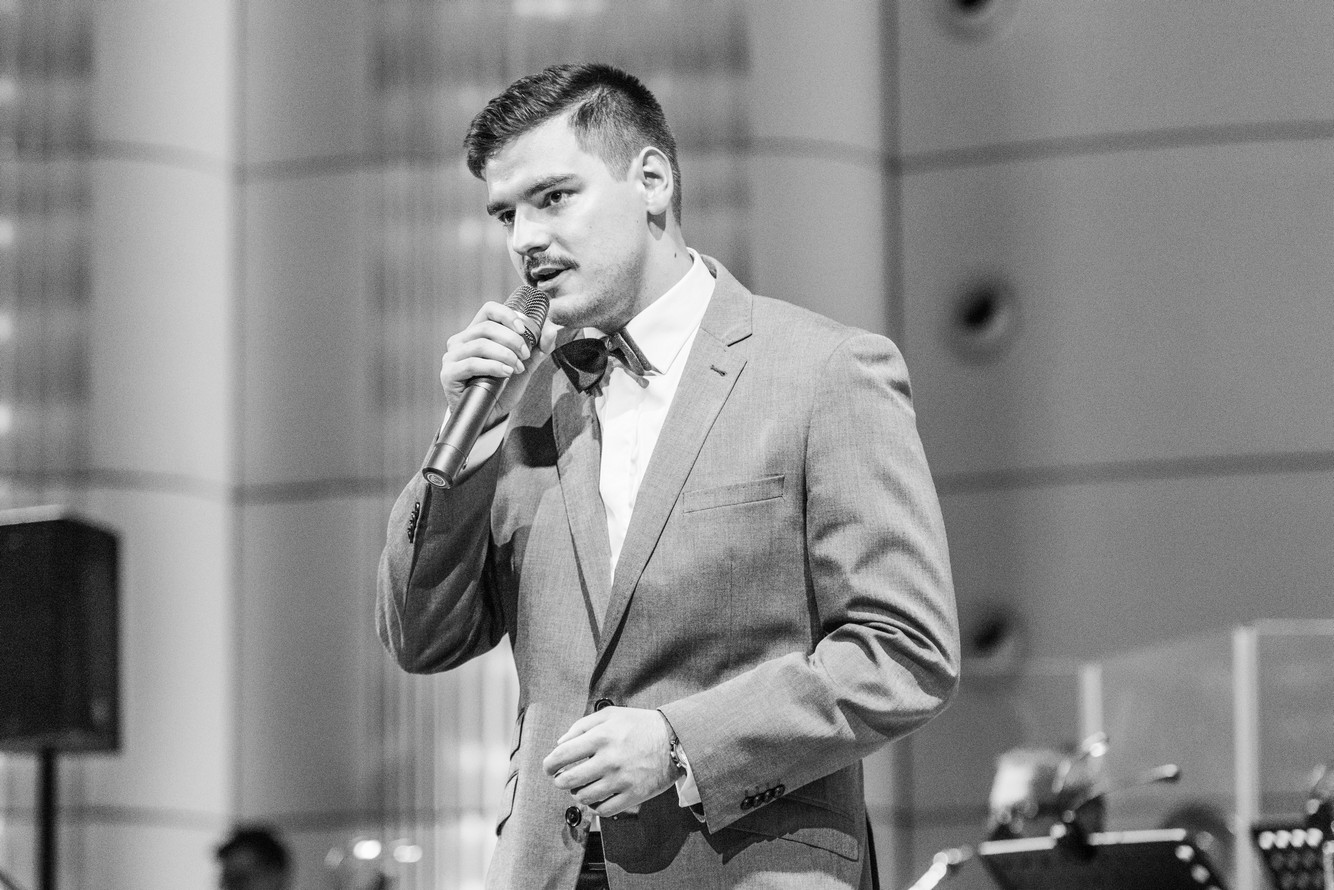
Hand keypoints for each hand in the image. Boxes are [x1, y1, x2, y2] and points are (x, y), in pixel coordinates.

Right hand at [439, 300, 556, 417]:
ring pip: (480, 344)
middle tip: (525, 355)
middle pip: (487, 327)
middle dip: (512, 340)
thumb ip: (538, 349)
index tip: (524, 329)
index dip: (507, 315)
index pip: (489, 309)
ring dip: (505, 355)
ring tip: (517, 368)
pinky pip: (471, 364)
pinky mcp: (448, 373)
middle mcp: (460, 341)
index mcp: (476, 333)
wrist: (489, 417)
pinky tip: (506, 373)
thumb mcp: (524, 366)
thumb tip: (552, 330)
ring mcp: (452, 357)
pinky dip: (493, 366)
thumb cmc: (502, 389)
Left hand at [543, 707, 676, 817]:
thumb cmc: (641, 725)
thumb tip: (560, 743)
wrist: (675, 739)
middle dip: (560, 780)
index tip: (548, 767)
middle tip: (562, 778)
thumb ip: (582, 725)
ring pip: (584, 797)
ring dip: (577, 793)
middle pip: (568, 780)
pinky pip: (603, 810)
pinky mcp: (633, 796)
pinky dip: (595, 806)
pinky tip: (596, 797)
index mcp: (601, 737)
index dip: (549, 764)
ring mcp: (621, 780)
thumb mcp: (611, 714)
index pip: (562, 756)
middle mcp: (609, 760)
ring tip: (580, 787)